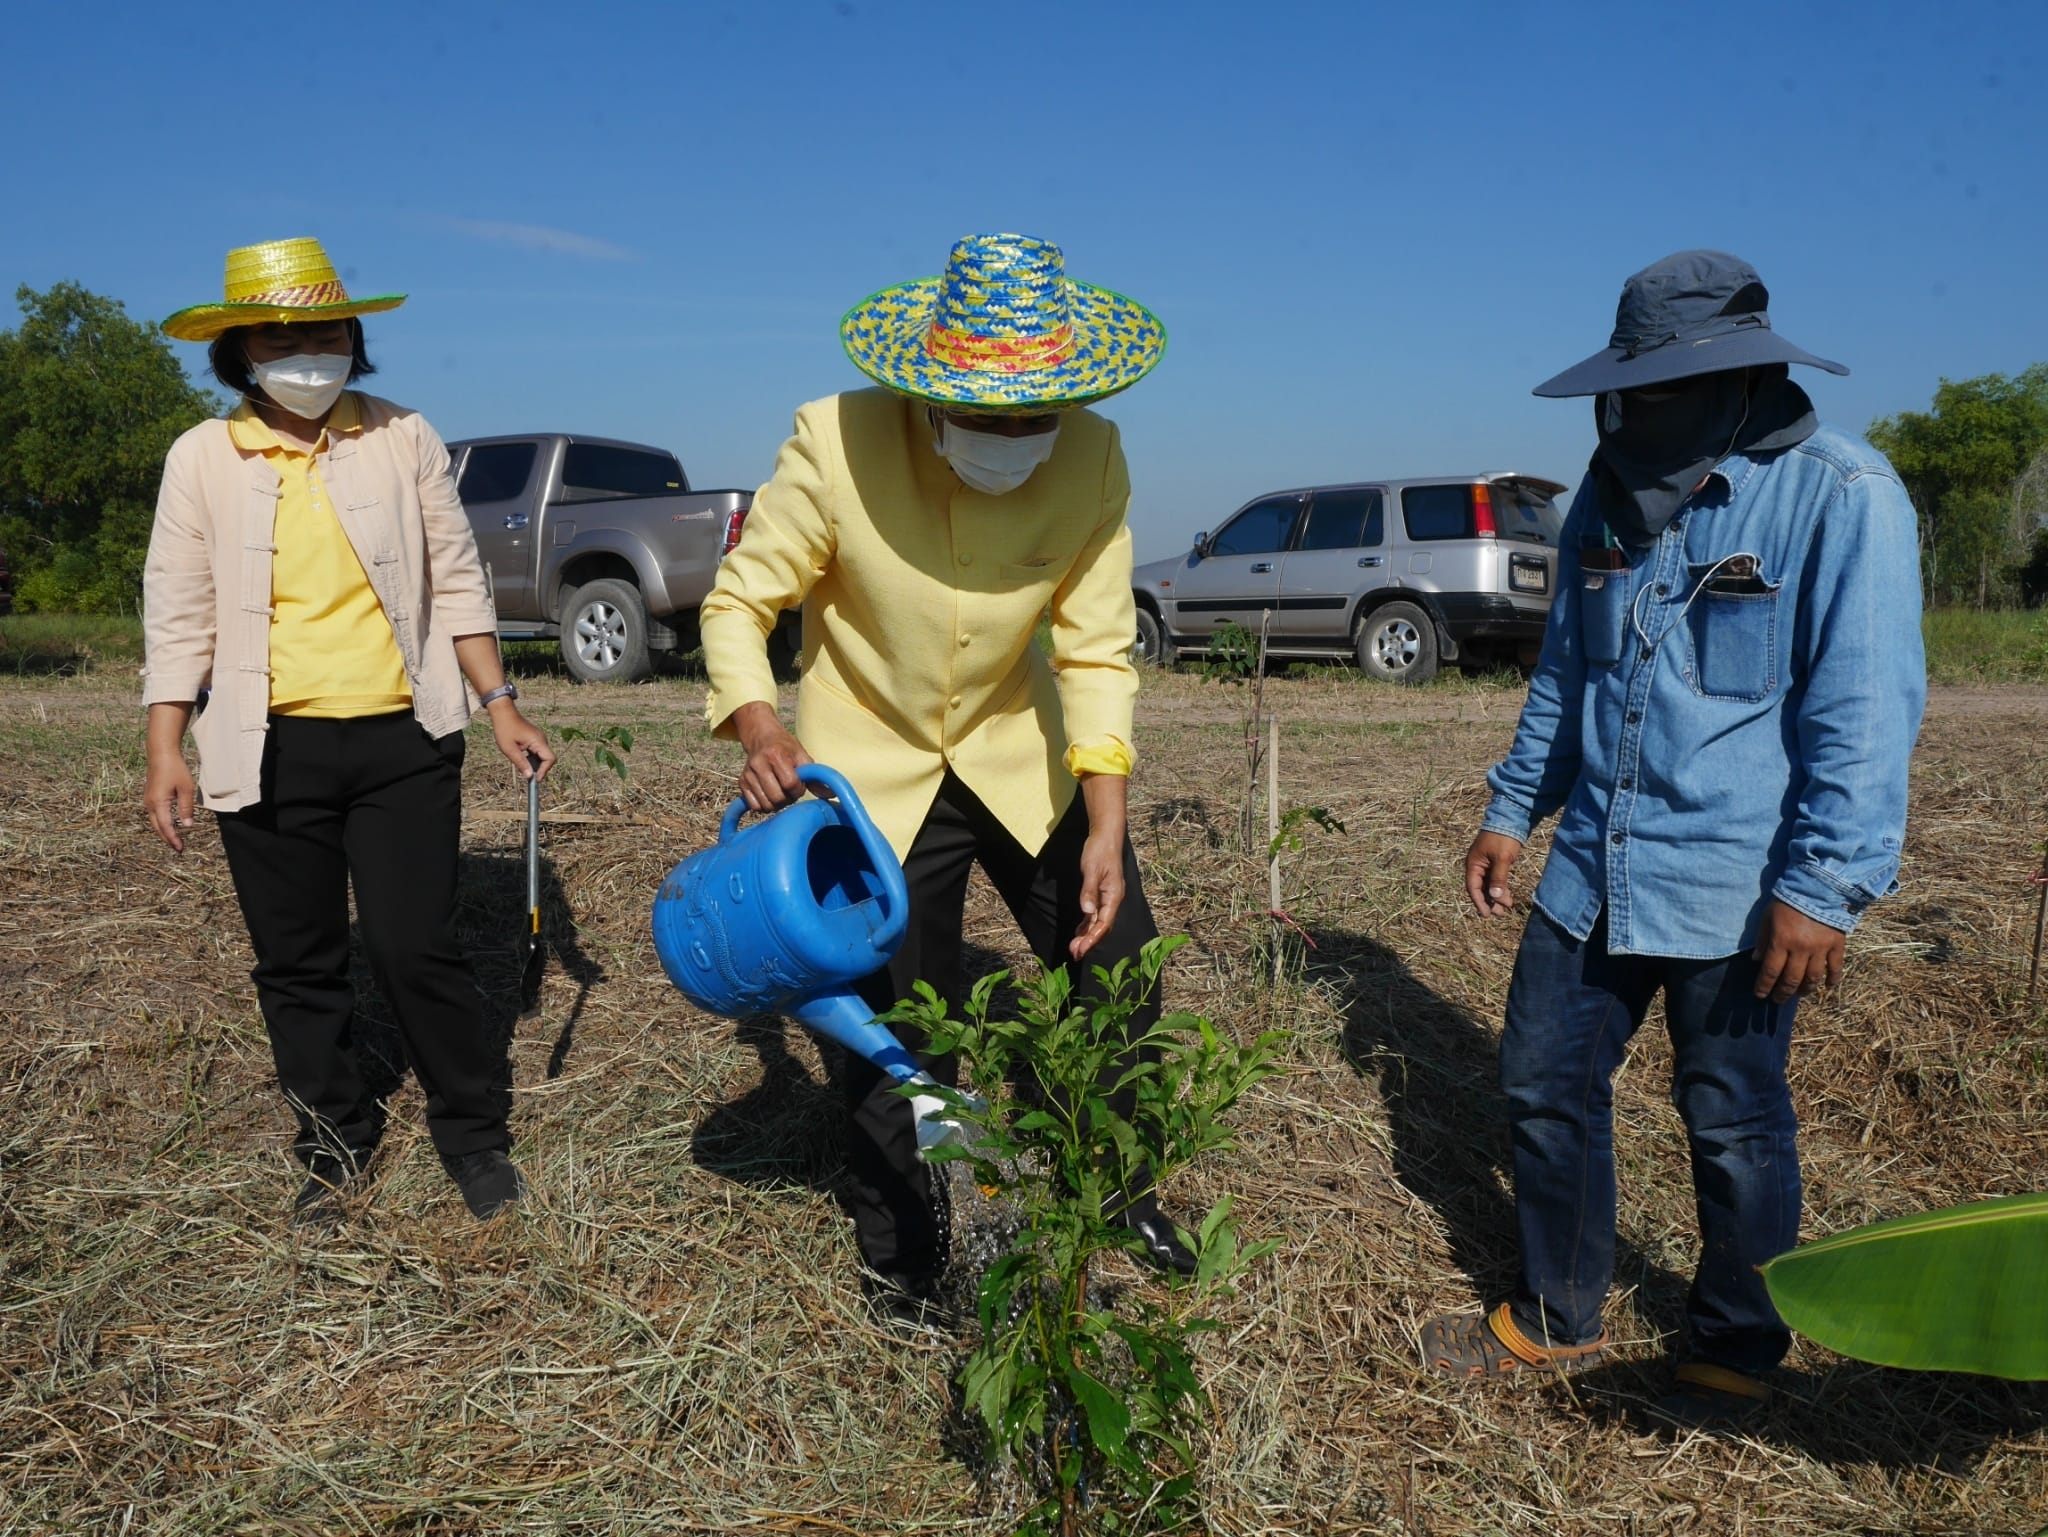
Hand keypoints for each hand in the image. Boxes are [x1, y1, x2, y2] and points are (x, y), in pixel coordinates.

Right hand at [145, 750, 197, 851]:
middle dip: (167, 839)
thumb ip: (186, 808)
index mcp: (158, 803)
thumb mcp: (186, 788)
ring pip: (155, 822)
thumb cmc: (175, 769)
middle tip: (178, 848)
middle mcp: (150, 804)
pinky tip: (168, 826)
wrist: (161, 753)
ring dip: (164, 832)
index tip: (180, 848)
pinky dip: (161, 823)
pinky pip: (154, 814)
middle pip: (158, 827)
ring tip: (174, 840)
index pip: (166, 826)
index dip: (173, 838)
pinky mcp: (150, 796)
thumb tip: (187, 826)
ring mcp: (148, 800)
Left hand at [489, 705, 554, 779]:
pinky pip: (538, 751)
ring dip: (535, 764)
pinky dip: (533, 758)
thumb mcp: (509, 749)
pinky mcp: (535, 738)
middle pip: (548, 758)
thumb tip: (530, 776)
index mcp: (538, 741)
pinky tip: (522, 759)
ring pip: (543, 756)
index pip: (550, 759)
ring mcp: (539, 738)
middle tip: (527, 775)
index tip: (535, 779)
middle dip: (540, 769)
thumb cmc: (504, 729)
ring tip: (522, 766)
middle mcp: (542, 739)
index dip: (545, 770)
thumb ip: (521, 763)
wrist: (503, 713)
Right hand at [733, 701, 812, 811]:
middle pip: (777, 798)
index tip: (799, 784)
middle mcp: (759, 764)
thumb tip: (830, 794)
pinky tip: (770, 795)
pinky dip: (764, 806)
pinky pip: (754, 806)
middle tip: (790, 791)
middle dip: (788, 799)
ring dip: (777, 804)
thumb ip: (815, 775)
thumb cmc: (786, 748)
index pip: (790, 784)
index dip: (798, 789)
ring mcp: (748, 774)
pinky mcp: (742, 782)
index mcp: (776, 755)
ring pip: (765, 805)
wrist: (762, 738)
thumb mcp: (802, 755)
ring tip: (781, 792)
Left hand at [1071, 830, 1126, 959]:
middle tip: (1074, 954)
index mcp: (1114, 896)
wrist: (1106, 835)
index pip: (1104, 924)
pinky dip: (1087, 924)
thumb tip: (1087, 912)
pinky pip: (1095, 914)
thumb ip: (1089, 892)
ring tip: (1075, 948)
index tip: (1080, 949)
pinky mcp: (1101, 893)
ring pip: (1098, 922)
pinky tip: (1079, 932)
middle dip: (1089, 941)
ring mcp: (1108, 897)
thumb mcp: (1091, 870)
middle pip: (1102, 926)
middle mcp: (1113, 899)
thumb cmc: (1100, 850)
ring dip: (1087, 935)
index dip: (1092, 939)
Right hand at [1464, 830, 1522, 916]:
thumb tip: (1495, 897)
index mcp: (1473, 864)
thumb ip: (1498, 878)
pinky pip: (1495, 879)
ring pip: (1489, 885)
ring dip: (1496, 896)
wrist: (1511, 819)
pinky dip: (1500, 888)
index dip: (1479, 902)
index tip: (1486, 914)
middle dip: (1489, 901)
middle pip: (1480, 888)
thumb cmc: (1503, 838)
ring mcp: (1486, 864)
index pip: (1473, 887)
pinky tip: (1507, 896)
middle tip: (1499, 913)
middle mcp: (1477, 865)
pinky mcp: (1495, 862)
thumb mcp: (1502, 859)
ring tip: (1505, 907)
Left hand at [1752, 900, 1845, 1002]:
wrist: (1819, 886)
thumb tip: (1756, 960)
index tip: (1760, 995)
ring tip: (1799, 994)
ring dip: (1805, 989)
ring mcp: (1821, 949)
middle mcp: (1801, 949)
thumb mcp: (1768, 916)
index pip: (1770, 971)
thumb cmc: (1788, 900)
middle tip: (1777, 1000)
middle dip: (1783, 993)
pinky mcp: (1837, 945)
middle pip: (1791, 979)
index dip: (1764, 986)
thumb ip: (1762, 938)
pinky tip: (1827, 986)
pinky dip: (1832, 979)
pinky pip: (1836, 967)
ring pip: (1813, 977)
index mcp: (1781, 941)